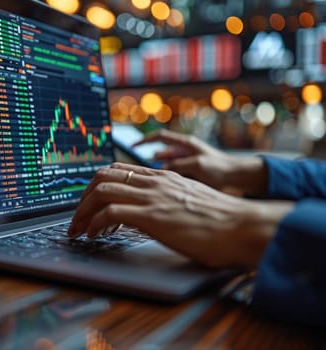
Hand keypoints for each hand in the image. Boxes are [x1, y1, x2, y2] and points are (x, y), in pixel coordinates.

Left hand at [68, 163, 293, 268]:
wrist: (243, 227)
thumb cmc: (221, 220)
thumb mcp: (188, 200)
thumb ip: (167, 199)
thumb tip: (151, 211)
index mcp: (161, 177)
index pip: (117, 170)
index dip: (97, 186)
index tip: (90, 205)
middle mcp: (153, 181)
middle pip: (102, 176)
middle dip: (83, 198)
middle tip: (77, 219)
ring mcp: (152, 197)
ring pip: (101, 192)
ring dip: (83, 212)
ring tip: (79, 230)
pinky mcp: (152, 216)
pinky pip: (110, 213)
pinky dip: (96, 223)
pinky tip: (96, 235)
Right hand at [135, 130, 267, 195]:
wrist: (239, 177)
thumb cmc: (222, 168)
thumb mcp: (198, 165)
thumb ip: (177, 165)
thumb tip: (159, 169)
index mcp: (185, 144)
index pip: (160, 137)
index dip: (145, 140)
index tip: (133, 146)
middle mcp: (184, 152)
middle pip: (160, 153)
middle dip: (149, 161)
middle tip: (143, 172)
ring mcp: (186, 163)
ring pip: (166, 166)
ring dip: (160, 173)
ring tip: (155, 182)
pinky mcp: (190, 174)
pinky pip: (173, 176)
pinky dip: (168, 181)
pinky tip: (166, 188)